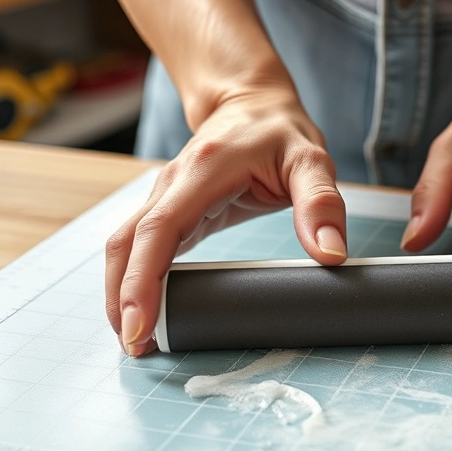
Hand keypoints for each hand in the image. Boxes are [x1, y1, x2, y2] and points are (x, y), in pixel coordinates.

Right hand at [105, 90, 347, 355]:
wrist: (253, 103)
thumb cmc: (281, 131)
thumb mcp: (312, 160)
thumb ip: (322, 204)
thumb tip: (331, 254)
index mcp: (203, 172)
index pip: (159, 230)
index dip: (142, 281)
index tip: (138, 325)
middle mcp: (172, 184)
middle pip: (127, 244)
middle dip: (121, 298)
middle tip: (136, 347)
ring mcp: (165, 196)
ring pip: (125, 246)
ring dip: (120, 292)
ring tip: (136, 340)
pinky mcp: (169, 211)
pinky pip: (139, 246)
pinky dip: (133, 280)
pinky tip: (144, 312)